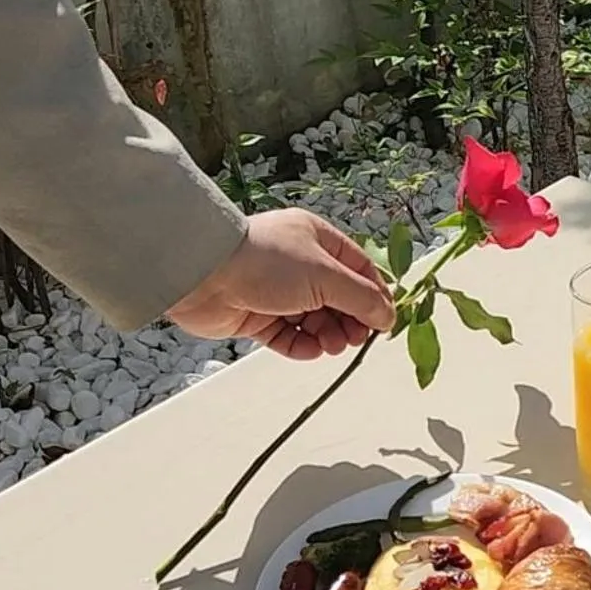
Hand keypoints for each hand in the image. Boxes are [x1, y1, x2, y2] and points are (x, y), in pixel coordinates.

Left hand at [167, 208, 396, 359]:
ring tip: (332, 346)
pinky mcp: (255, 315)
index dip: (375, 296)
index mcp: (317, 239)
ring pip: (314, 319)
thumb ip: (362, 298)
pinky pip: (287, 335)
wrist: (202, 274)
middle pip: (338, 298)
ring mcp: (275, 290)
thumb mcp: (326, 275)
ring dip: (328, 335)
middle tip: (356, 339)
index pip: (359, 269)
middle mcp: (298, 263)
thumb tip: (388, 316)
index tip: (384, 322)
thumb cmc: (265, 261)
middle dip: (350, 320)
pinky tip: (309, 350)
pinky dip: (301, 345)